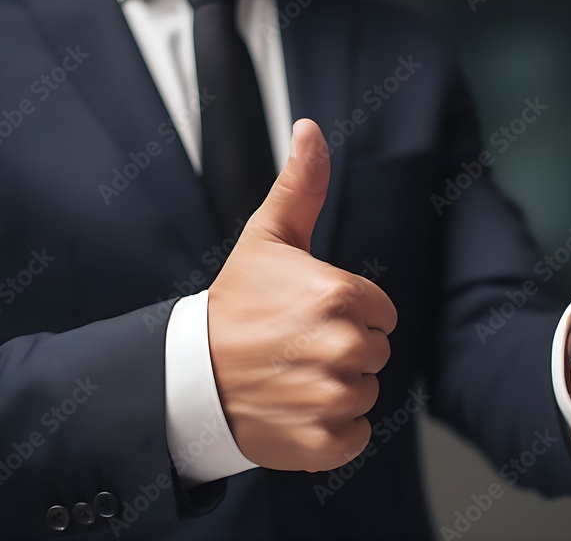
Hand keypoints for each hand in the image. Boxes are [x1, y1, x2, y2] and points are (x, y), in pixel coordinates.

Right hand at [207, 119, 396, 471]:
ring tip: (292, 379)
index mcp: (337, 295)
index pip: (381, 313)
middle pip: (376, 353)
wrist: (188, 377)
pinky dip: (332, 432)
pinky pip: (355, 437)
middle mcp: (340, 346)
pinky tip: (296, 411)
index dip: (351, 315)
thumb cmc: (234, 305)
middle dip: (345, 351)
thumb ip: (300, 185)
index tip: (310, 317)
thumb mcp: (266, 237)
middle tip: (296, 348)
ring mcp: (331, 397)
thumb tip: (310, 128)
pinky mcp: (322, 442)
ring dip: (337, 391)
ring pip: (366, 394)